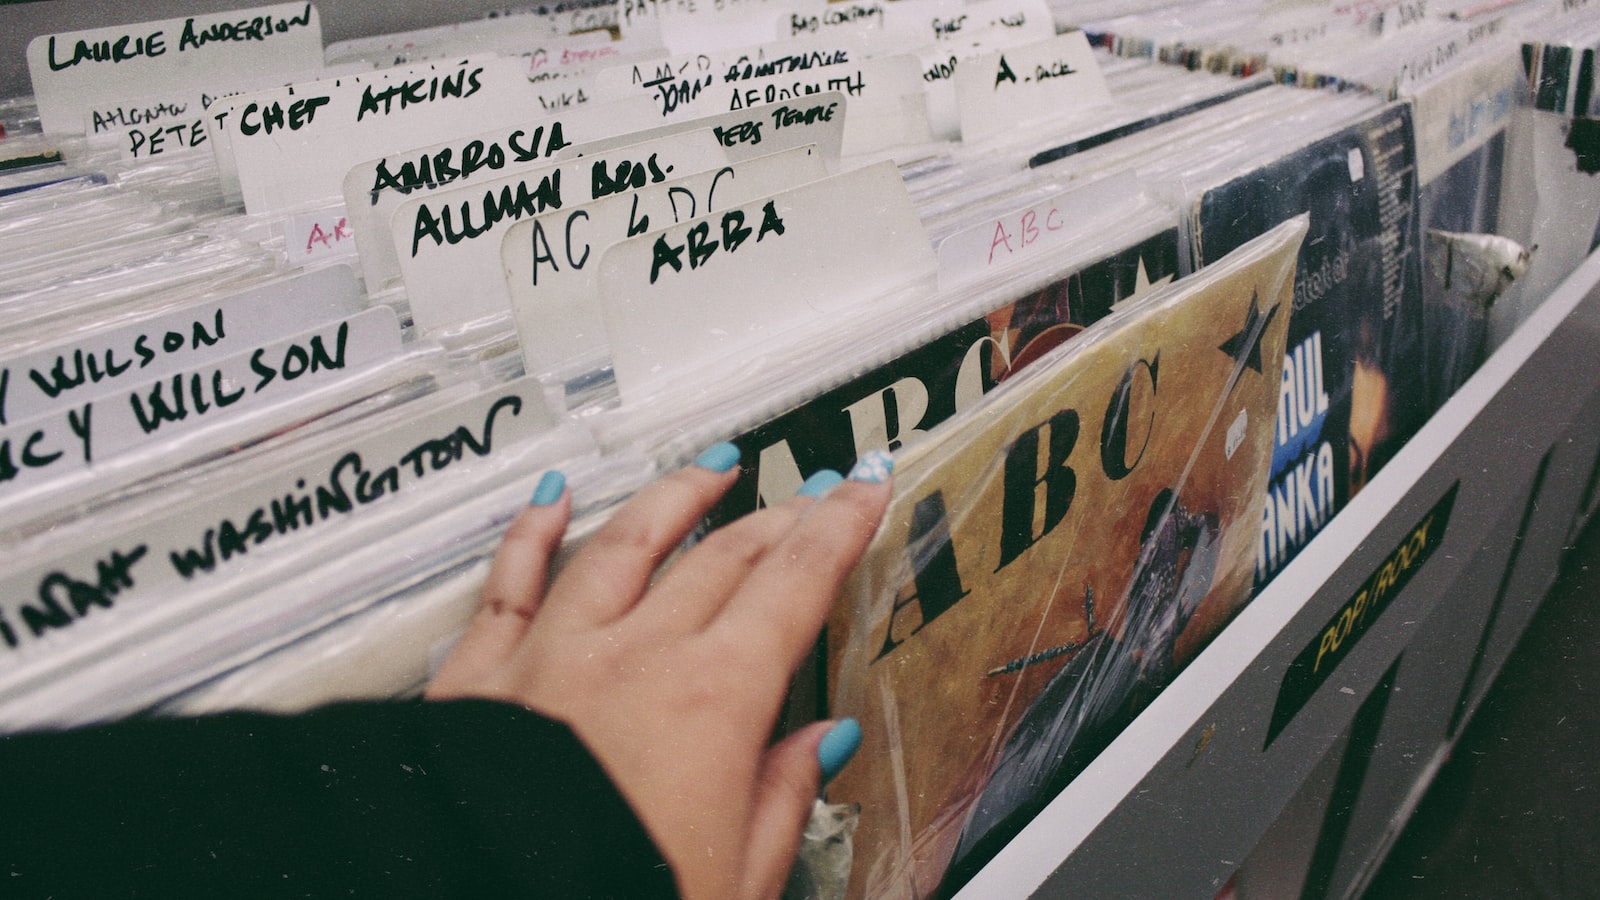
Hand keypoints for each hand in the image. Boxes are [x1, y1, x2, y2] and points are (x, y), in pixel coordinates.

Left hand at [427, 444, 892, 898]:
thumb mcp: (736, 878)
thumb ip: (782, 796)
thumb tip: (822, 744)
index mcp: (712, 702)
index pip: (794, 584)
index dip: (838, 526)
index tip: (861, 487)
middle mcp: (635, 658)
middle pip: (723, 557)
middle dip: (779, 515)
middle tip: (811, 490)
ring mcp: (553, 655)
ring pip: (626, 543)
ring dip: (676, 499)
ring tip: (711, 469)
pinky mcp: (481, 676)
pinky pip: (510, 582)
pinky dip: (534, 531)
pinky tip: (553, 498)